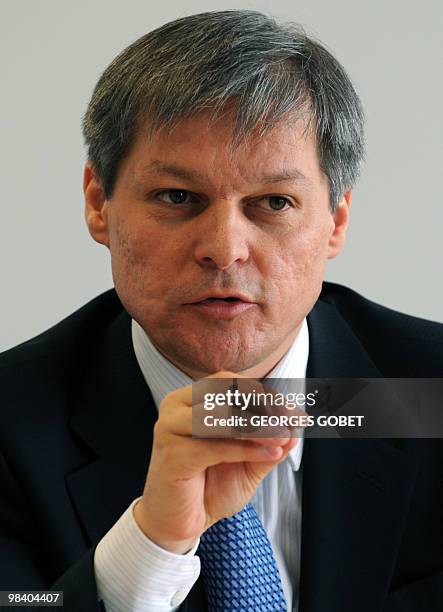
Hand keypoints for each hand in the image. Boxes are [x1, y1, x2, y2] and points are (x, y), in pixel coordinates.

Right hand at [134, 371, 296, 552]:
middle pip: (225, 392)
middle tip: (290, 424)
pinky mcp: (172, 454)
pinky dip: (247, 449)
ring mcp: (170, 428)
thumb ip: (270, 442)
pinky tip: (270, 455)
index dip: (265, 395)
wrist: (181, 524)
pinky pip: (216, 446)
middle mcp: (177, 406)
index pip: (231, 382)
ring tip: (282, 438)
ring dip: (259, 426)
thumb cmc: (209, 488)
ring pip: (221, 415)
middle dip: (264, 407)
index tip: (295, 414)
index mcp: (191, 399)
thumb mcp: (249, 462)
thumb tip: (296, 423)